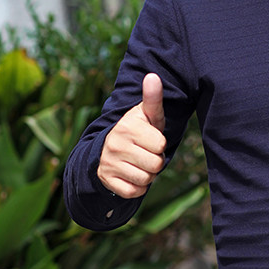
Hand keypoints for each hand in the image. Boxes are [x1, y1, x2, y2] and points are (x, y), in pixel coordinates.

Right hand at [97, 73, 166, 197]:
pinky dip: (138, 188)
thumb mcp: (147, 114)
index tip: (150, 139)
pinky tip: (131, 175)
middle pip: (156, 165)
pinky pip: (133, 192)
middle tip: (145, 153)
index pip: (161, 145)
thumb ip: (152, 97)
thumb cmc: (138, 130)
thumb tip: (153, 76)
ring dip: (148, 175)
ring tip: (139, 163)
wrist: (108, 149)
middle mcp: (115, 144)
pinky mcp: (106, 180)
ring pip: (146, 180)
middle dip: (156, 162)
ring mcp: (109, 163)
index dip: (160, 144)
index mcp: (128, 127)